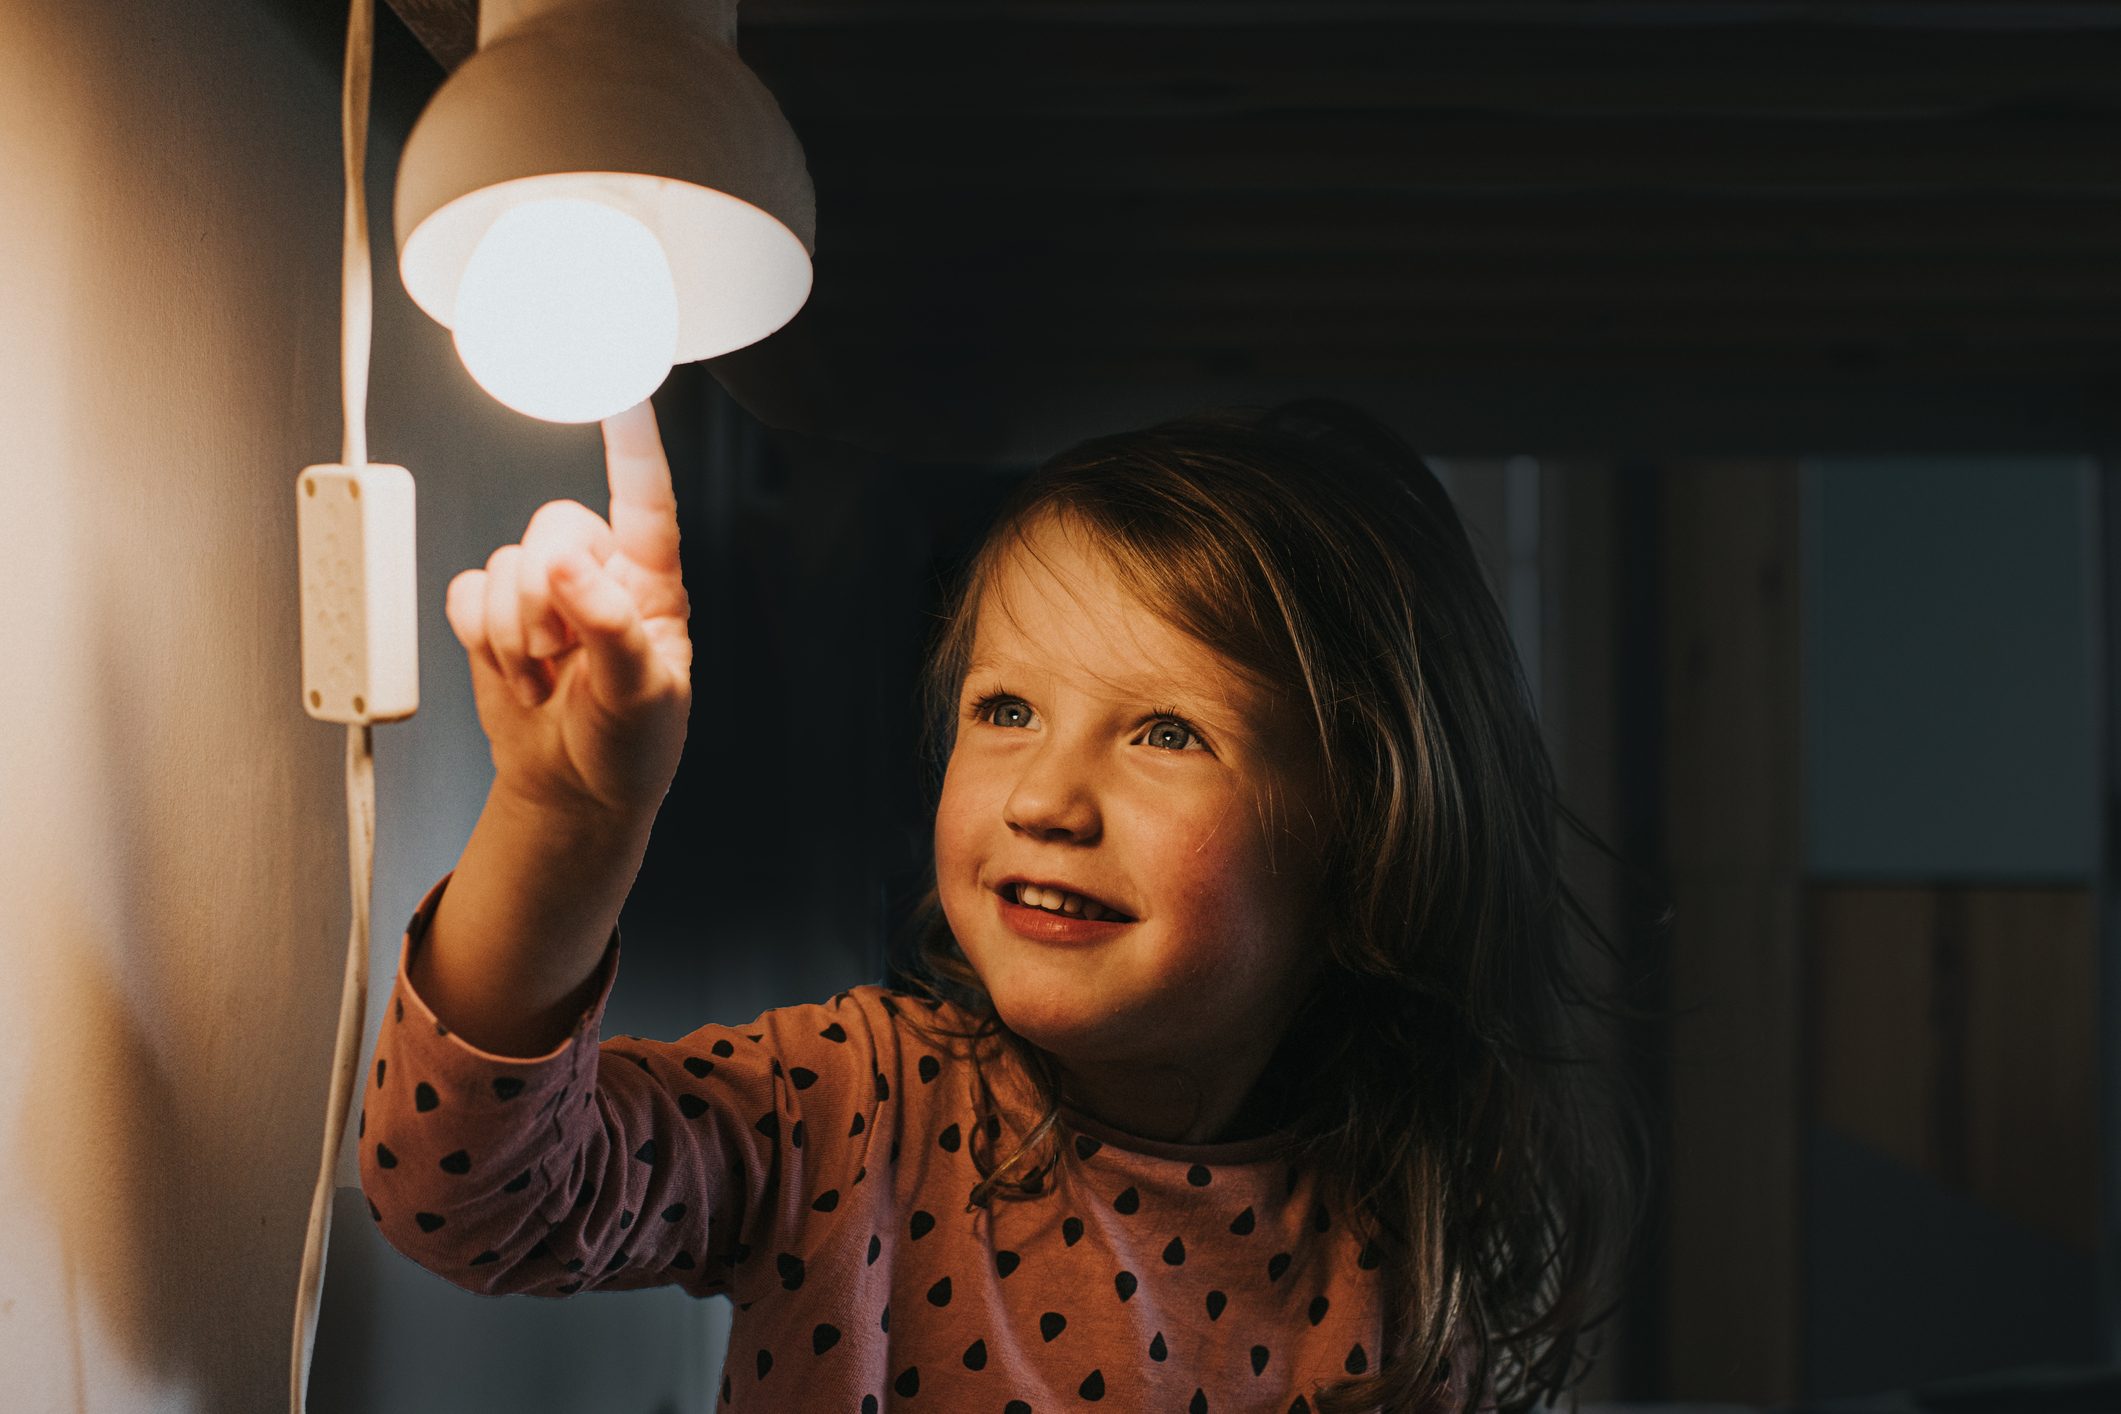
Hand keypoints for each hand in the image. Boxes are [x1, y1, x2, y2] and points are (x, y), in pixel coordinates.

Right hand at [443, 400, 692, 824]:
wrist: (573, 791)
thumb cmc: (629, 745)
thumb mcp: (642, 696)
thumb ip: (611, 626)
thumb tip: (568, 564)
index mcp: (651, 582)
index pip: (645, 500)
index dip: (633, 447)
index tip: (623, 396)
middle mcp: (598, 572)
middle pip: (553, 526)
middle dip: (546, 599)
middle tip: (564, 655)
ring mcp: (543, 591)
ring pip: (503, 563)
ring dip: (515, 633)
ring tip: (547, 677)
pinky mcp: (495, 613)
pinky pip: (465, 591)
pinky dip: (480, 636)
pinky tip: (514, 670)